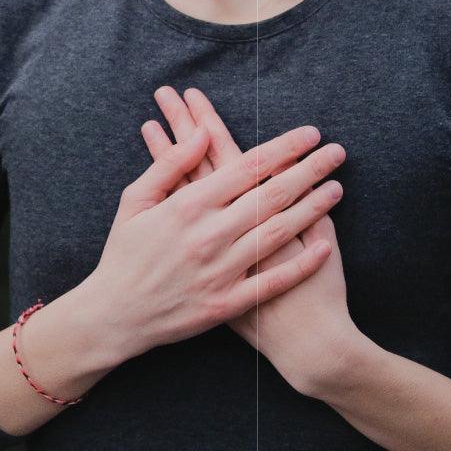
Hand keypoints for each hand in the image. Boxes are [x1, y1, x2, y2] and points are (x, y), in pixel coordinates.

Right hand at [143, 87, 359, 395]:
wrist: (112, 317)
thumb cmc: (123, 253)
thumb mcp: (134, 200)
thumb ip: (170, 164)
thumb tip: (202, 133)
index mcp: (187, 206)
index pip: (247, 167)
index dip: (282, 148)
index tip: (309, 133)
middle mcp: (208, 236)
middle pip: (270, 196)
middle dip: (308, 170)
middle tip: (336, 153)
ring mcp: (219, 272)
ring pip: (276, 233)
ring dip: (311, 208)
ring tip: (337, 188)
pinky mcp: (225, 305)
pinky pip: (271, 283)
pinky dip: (300, 265)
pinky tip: (324, 245)